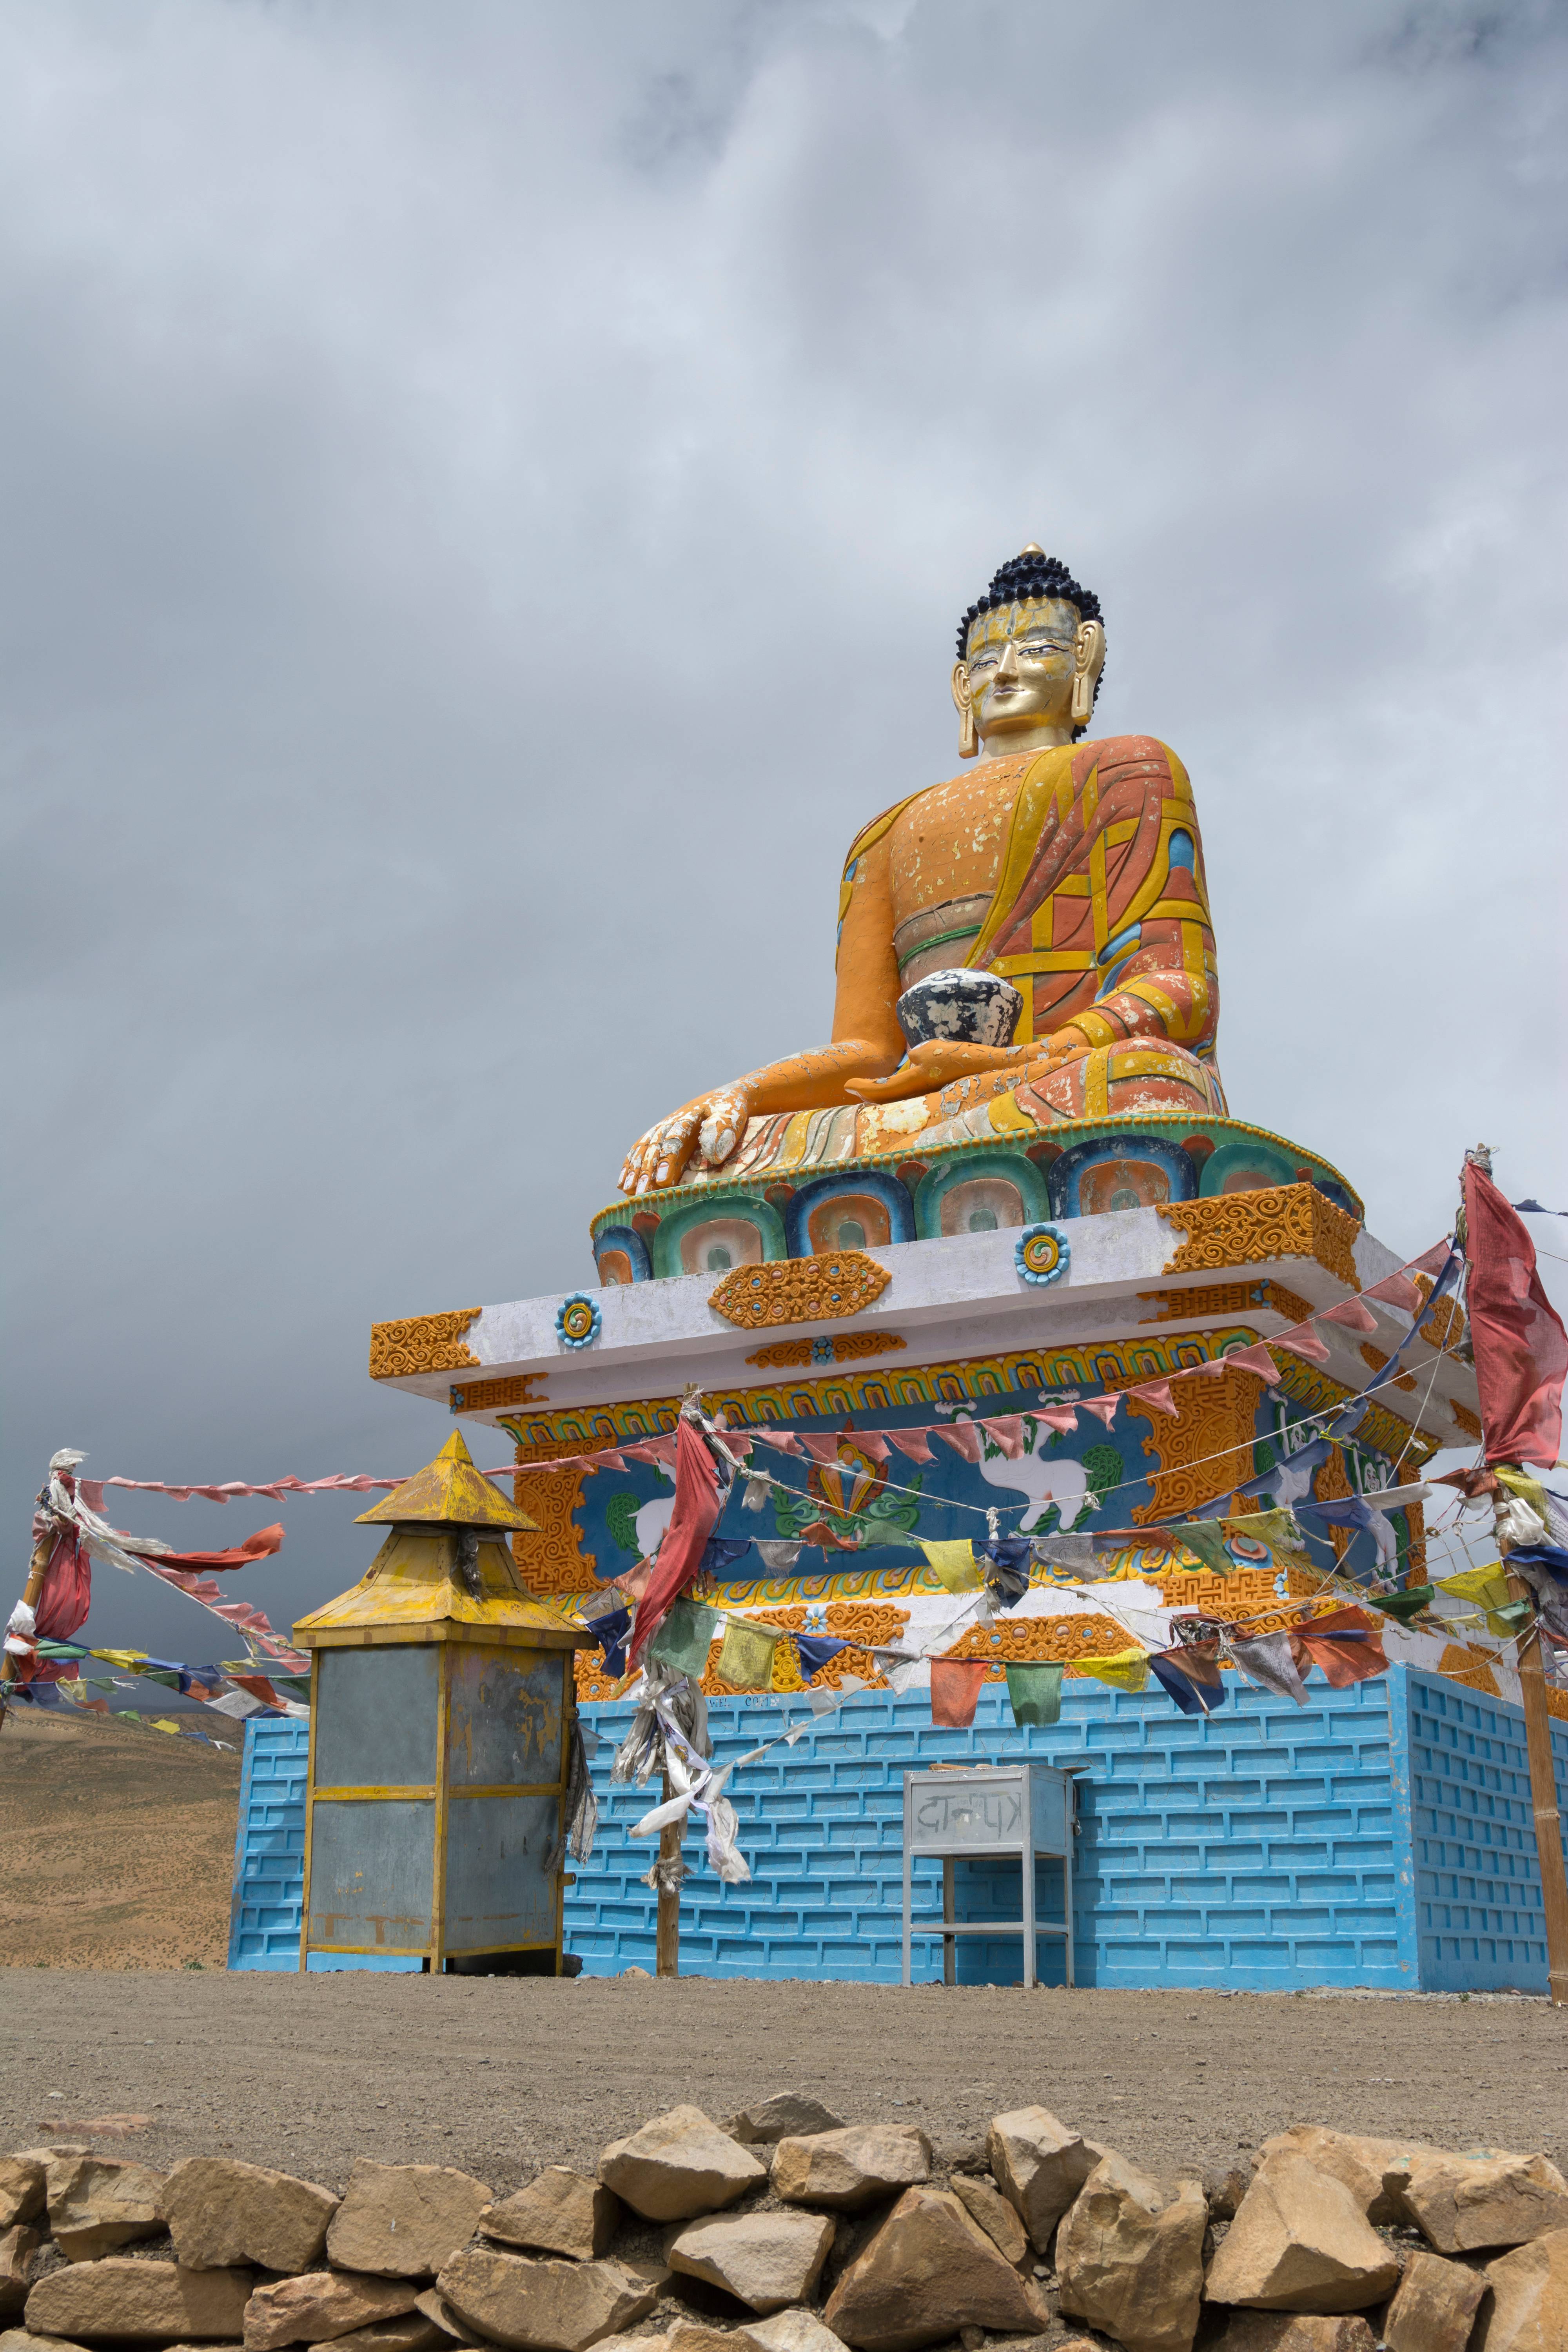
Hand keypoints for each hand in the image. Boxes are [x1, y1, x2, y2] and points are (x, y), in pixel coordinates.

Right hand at [619, 1082, 754, 1195]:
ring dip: (635, 1171)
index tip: (663, 1180)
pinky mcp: (659, 1136)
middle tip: (641, 1192)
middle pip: (655, 1147)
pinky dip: (631, 1166)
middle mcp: (671, 1121)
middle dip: (646, 1170)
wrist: (726, 1098)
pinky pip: (641, 1150)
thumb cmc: (731, 1109)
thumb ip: (723, 1129)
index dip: (668, 1159)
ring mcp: (663, 1128)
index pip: (675, 1139)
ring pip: (645, 1149)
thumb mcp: (731, 1113)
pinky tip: (623, 1184)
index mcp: (689, 1116)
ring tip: (628, 1192)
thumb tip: (713, 1155)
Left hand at [844, 1040, 1027, 1102]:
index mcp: (915, 1086)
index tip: (847, 1085)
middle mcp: (922, 1099)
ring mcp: (935, 1100)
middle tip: (856, 1090)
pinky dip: (911, 1094)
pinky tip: (911, 1087)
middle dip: (871, 1097)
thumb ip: (918, 1057)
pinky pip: (922, 1098)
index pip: (880, 1092)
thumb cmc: (969, 1059)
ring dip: (889, 1098)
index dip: (862, 1089)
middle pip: (889, 1102)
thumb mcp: (934, 1050)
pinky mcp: (948, 1097)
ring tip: (875, 1090)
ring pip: (905, 1102)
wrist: (1003, 1073)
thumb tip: (913, 1060)